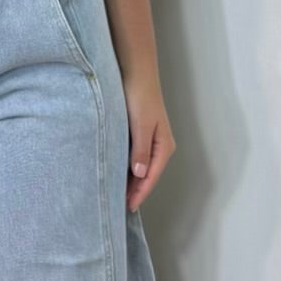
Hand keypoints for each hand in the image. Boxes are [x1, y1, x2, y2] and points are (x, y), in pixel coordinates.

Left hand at [123, 75, 174, 210]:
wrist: (136, 73)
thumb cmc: (140, 97)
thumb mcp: (141, 125)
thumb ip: (140, 151)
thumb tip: (139, 175)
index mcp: (164, 146)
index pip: (151, 177)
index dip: (140, 193)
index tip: (128, 207)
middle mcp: (159, 146)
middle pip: (147, 175)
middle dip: (135, 191)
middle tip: (118, 206)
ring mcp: (150, 140)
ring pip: (140, 167)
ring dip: (130, 181)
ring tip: (116, 195)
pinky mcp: (139, 134)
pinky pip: (134, 157)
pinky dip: (126, 167)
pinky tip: (116, 173)